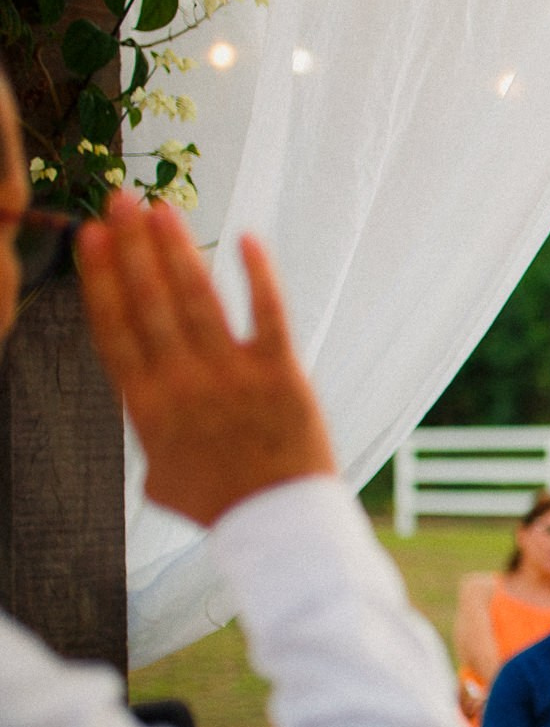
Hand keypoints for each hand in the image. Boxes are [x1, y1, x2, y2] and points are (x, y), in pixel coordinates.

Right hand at [74, 192, 334, 526]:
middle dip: (132, 248)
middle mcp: (184, 384)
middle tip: (120, 200)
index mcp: (147, 406)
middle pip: (149, 304)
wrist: (277, 525)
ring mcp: (232, 377)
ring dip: (178, 252)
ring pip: (198, 301)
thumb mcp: (161, 478)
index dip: (101, 279)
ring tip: (161, 209)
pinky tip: (248, 238)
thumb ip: (152, 439)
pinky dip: (259, 276)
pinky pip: (269, 315)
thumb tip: (149, 422)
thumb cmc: (218, 504)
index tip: (90, 238)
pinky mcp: (281, 376)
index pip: (114, 330)